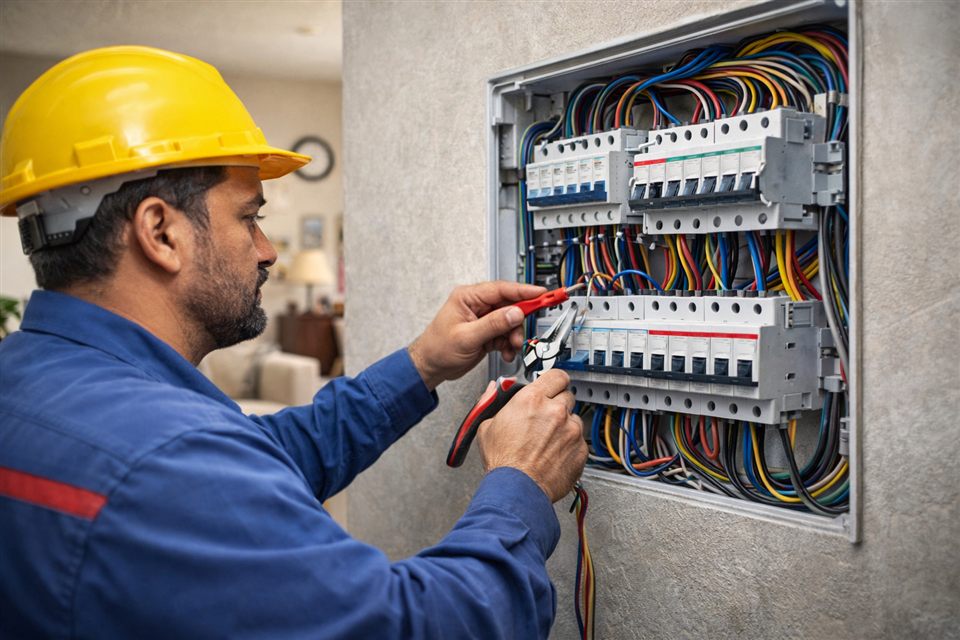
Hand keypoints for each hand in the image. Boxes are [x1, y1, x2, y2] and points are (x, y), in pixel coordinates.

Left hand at [408, 281, 545, 390]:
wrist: (430, 367)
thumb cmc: (437, 348)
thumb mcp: (467, 337)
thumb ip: (493, 324)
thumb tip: (515, 313)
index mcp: (468, 297)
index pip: (501, 289)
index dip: (524, 291)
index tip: (541, 293)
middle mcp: (477, 305)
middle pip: (509, 305)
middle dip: (519, 321)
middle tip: (522, 333)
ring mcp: (483, 319)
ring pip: (510, 321)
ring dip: (514, 336)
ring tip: (511, 347)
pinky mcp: (487, 332)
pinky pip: (506, 334)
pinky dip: (509, 344)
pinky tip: (506, 352)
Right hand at [476, 369, 587, 502]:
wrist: (517, 489)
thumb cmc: (503, 461)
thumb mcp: (487, 426)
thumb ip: (493, 404)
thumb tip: (491, 392)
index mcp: (532, 399)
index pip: (557, 375)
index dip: (554, 381)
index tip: (553, 385)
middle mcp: (555, 411)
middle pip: (567, 395)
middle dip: (557, 404)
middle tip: (546, 417)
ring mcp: (571, 430)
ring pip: (574, 418)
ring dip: (565, 426)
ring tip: (547, 441)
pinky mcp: (581, 449)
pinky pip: (579, 441)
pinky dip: (570, 446)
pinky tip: (554, 454)